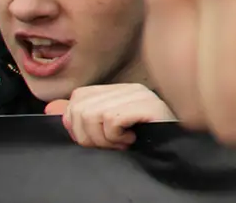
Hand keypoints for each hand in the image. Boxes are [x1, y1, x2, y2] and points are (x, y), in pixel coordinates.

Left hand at [44, 83, 176, 150]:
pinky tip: (131, 139)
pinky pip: (110, 120)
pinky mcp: (146, 106)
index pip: (78, 98)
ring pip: (92, 116)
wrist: (184, 147)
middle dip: (88, 136)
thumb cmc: (149, 141)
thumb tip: (51, 109)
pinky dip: (115, 137)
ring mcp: (138, 95)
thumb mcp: (109, 132)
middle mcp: (128, 88)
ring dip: (103, 139)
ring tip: (121, 143)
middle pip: (80, 108)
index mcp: (120, 91)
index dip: (77, 123)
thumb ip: (81, 118)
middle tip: (111, 144)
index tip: (98, 139)